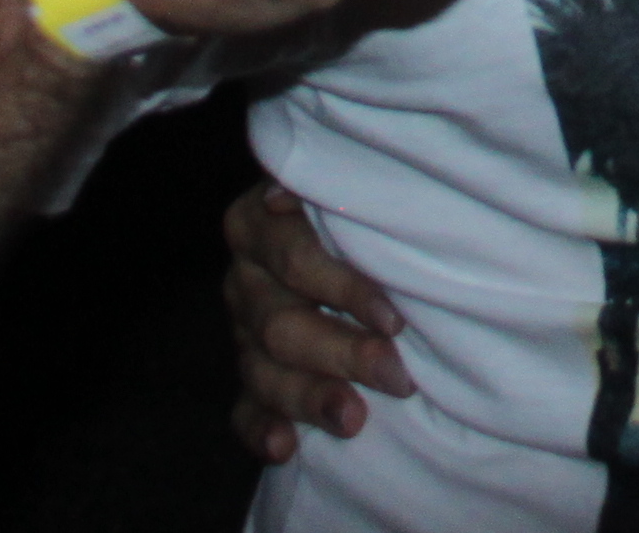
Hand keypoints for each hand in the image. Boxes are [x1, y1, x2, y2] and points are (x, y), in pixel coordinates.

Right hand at [222, 181, 410, 460]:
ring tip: (354, 420)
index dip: (344, 290)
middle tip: (397, 376)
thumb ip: (337, 192)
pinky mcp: (248, 375)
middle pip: (280, 324)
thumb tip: (287, 193)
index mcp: (260, 223)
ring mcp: (241, 330)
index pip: (295, 258)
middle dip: (341, 353)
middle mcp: (245, 276)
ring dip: (309, 397)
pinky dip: (261, 429)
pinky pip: (243, 409)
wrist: (358, 238)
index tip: (393, 319)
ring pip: (262, 371)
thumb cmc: (368, 211)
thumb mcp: (355, 190)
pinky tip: (284, 447)